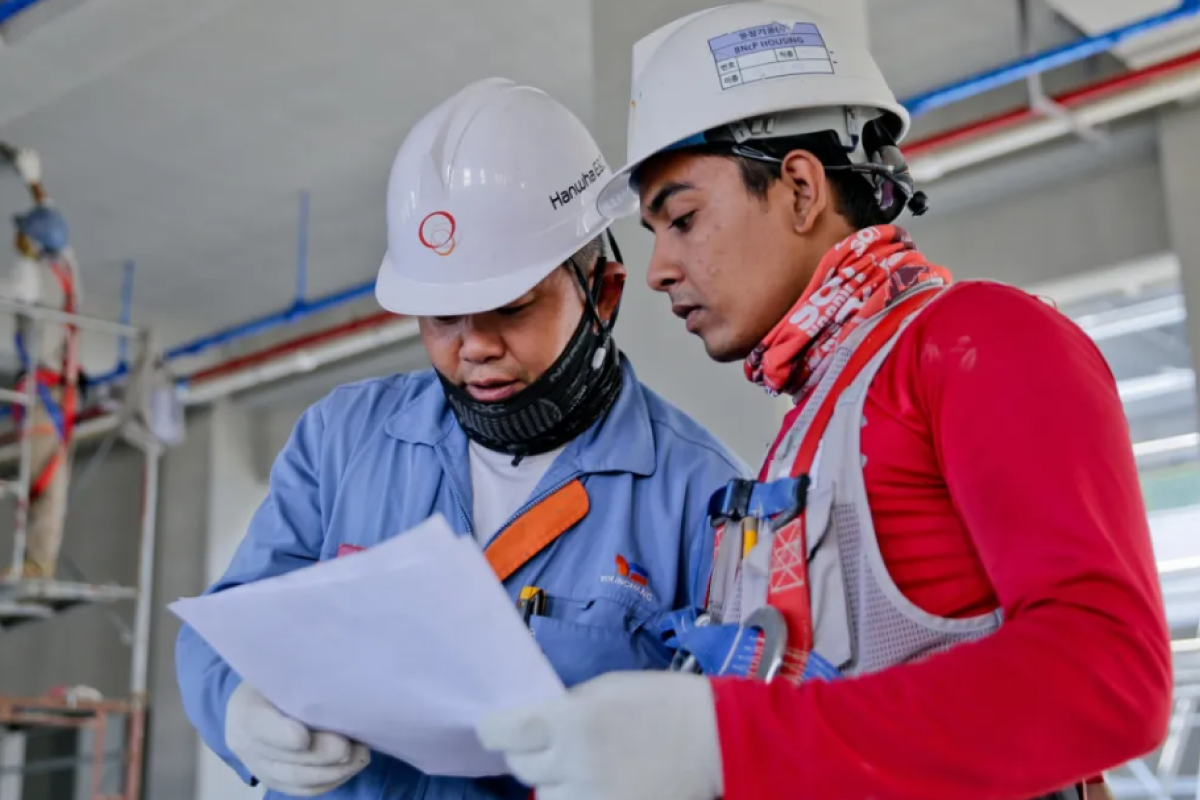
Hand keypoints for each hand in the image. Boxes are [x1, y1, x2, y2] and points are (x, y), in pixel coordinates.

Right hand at [225, 681, 369, 795]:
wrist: (257, 700)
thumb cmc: (280, 676)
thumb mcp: (284, 667)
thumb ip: (304, 674)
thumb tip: (338, 671)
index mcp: (245, 709)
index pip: (258, 726)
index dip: (281, 735)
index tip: (304, 737)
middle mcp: (246, 744)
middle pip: (284, 759)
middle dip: (321, 756)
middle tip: (350, 748)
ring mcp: (260, 767)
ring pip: (297, 779)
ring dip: (333, 771)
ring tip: (360, 756)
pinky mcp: (275, 780)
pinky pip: (304, 790)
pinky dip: (330, 781)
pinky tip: (351, 767)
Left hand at [477, 672, 722, 799]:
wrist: (713, 741)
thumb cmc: (661, 702)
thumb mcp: (606, 689)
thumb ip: (564, 708)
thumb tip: (532, 724)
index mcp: (571, 722)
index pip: (503, 733)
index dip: (493, 729)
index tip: (495, 729)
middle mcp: (574, 765)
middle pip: (521, 768)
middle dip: (527, 754)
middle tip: (546, 745)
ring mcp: (591, 799)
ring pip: (544, 798)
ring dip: (552, 784)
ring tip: (577, 769)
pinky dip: (575, 798)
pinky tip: (591, 785)